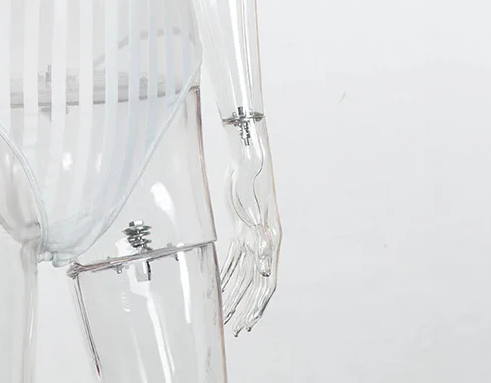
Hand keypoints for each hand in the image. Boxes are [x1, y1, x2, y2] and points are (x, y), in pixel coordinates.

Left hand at [219, 119, 280, 334]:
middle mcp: (263, 244)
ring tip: (225, 315)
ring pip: (243, 274)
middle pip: (253, 283)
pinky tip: (219, 286)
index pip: (266, 282)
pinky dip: (227, 274)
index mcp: (271, 241)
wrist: (248, 161)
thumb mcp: (255, 204)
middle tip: (236, 330)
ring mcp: (252, 238)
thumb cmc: (252, 179)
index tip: (250, 323)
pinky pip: (234, 258)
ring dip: (235, 294)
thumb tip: (266, 264)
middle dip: (245, 307)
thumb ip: (262, 234)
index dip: (258, 304)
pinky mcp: (241, 230)